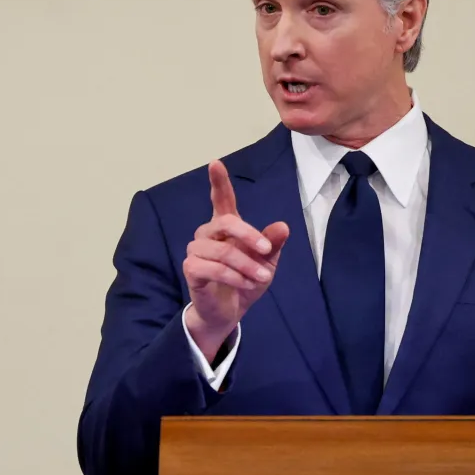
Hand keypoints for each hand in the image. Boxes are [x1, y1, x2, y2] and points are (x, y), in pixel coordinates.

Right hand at [183, 160, 288, 362]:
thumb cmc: (246, 280)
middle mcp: (208, 233)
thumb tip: (283, 226)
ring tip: (262, 277)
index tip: (215, 163)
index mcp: (226, 227)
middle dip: (249, 234)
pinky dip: (235, 277)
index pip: (221, 200)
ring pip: (223, 250)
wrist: (230, 312)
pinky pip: (213, 269)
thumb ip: (272, 244)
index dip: (219, 182)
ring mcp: (196, 251)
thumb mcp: (266, 262)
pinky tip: (247, 284)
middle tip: (267, 248)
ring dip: (246, 264)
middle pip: (226, 222)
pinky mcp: (191, 270)